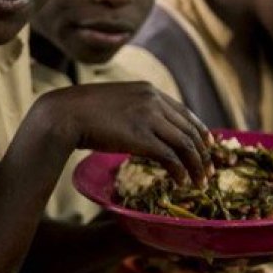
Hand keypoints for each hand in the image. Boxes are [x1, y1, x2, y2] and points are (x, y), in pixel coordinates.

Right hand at [37, 82, 214, 183]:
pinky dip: (180, 171)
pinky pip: (170, 157)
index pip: (184, 112)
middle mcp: (153, 100)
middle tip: (209, 171)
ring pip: (185, 144)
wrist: (63, 114)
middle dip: (203, 153)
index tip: (207, 146)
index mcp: (147, 90)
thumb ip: (133, 111)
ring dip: (196, 166)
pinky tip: (181, 182)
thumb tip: (141, 129)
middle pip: (189, 129)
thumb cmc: (81, 112)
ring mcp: (148, 117)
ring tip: (200, 182)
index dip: (199, 131)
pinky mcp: (141, 137)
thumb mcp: (114, 103)